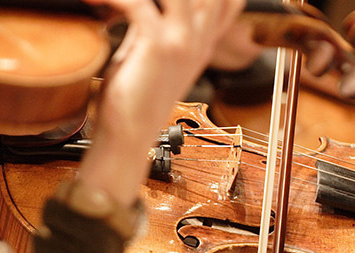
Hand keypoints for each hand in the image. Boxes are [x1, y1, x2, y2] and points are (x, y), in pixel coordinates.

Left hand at [78, 0, 249, 204]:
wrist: (126, 138)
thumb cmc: (131, 100)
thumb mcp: (149, 54)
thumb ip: (153, 23)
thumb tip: (139, 1)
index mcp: (201, 43)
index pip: (228, 1)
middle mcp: (199, 39)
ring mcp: (183, 41)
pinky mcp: (160, 46)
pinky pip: (137, 2)